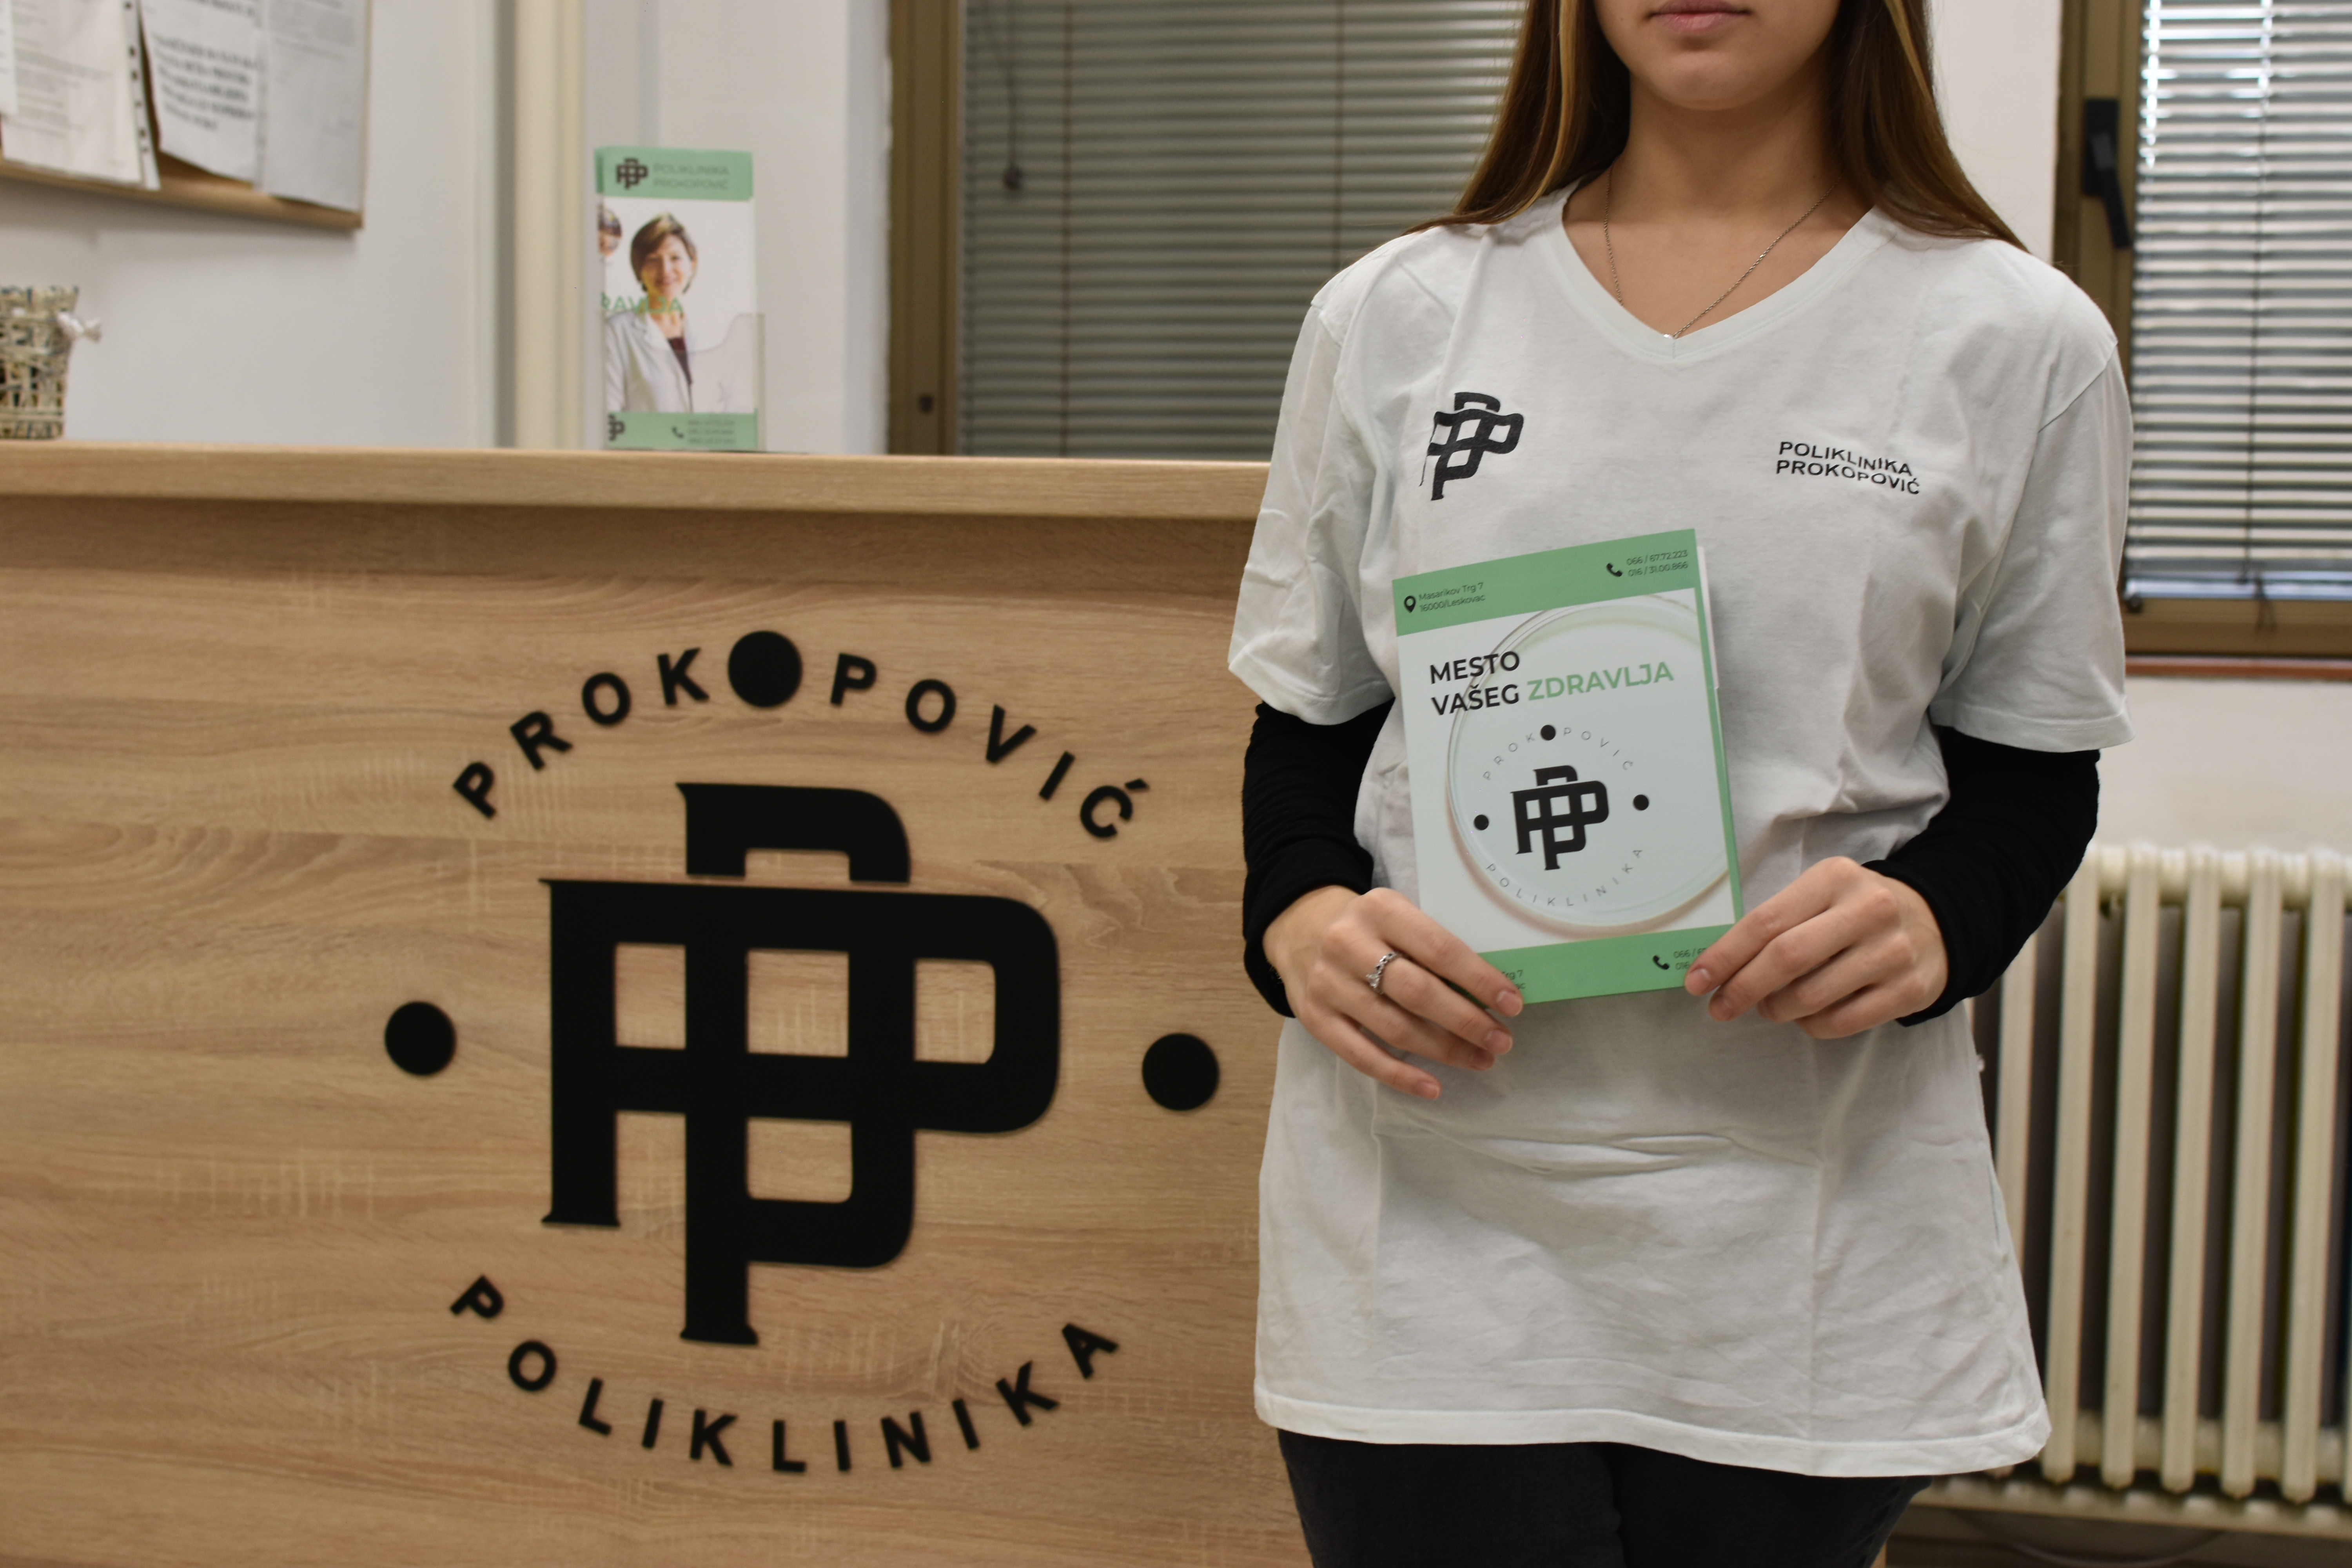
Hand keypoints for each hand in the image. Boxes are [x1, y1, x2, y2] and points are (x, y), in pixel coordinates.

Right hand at [1265, 886, 1524, 1098]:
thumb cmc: (1369, 929)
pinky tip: (1432, 1087)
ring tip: (1480, 1060)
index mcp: (1380, 909)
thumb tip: (1490, 994)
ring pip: (1394, 1027)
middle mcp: (1348, 944)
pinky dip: (1400, 1075)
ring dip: (1444, 1050)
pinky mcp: (1314, 1017)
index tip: (1512, 1004)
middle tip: (1501, 1040)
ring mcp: (1328, 983)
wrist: (1301, 930)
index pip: (1439, 949)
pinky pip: (1361, 1055)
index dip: (1479, 980)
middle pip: (1417, 992)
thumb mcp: (1397, 916)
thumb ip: (1432, 946)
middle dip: (1466, 1021)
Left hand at [1684, 858, 1946, 1038]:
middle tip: (1720, 1007)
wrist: (1935, 921)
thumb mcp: (1821, 894)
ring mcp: (1892, 951)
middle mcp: (1867, 910)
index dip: (1724, 956)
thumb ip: (1777, 921)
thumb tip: (1720, 965)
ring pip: (1811, 996)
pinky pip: (1841, 1022)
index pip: (1765, 921)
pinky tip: (1806, 1016)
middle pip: (1785, 959)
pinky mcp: (1909, 989)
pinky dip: (1811, 1025)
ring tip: (1769, 1007)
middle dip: (1742, 988)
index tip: (1697, 981)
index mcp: (1834, 879)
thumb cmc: (1856, 911)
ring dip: (1776, 1009)